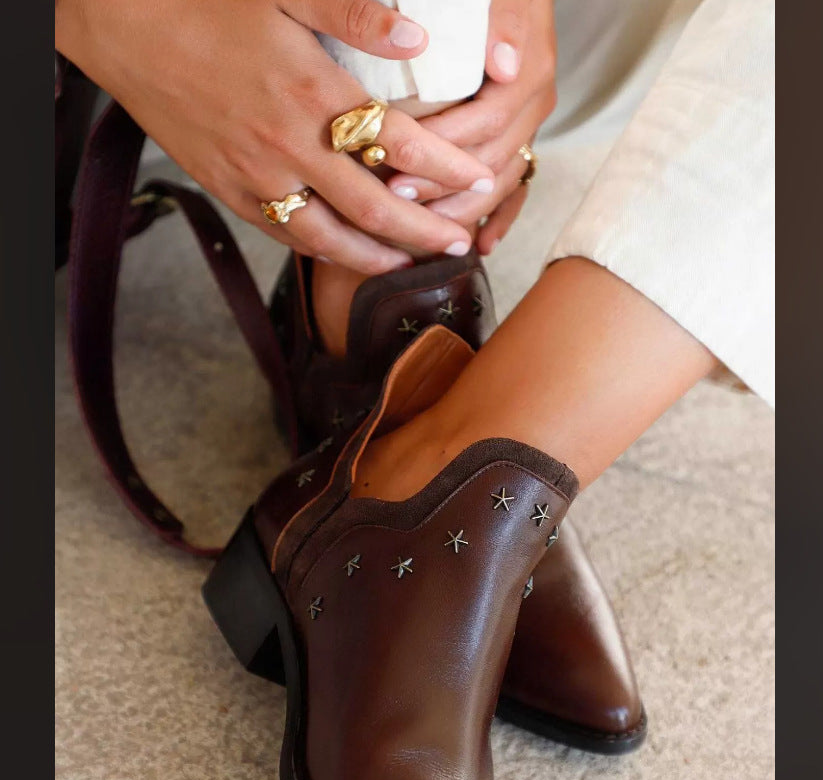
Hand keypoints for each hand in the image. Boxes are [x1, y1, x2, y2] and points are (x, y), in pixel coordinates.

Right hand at [55, 0, 495, 272]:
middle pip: (373, 209)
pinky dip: (324, 251)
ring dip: (377, 257)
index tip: (477, 183)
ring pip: (331, 239)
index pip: (398, 145)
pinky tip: (348, 253)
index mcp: (310, 94)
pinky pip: (286, 235)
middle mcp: (287, 148)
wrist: (122, 28)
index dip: (446, 170)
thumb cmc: (204, 3)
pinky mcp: (230, 193)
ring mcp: (256, 179)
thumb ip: (355, 13)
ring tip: (410, 264)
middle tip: (458, 244)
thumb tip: (418, 40)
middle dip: (424, 232)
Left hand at [387, 0, 556, 252]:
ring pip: (501, 184)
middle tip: (395, 200)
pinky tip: (481, 245)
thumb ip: (499, 25)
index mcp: (529, 73)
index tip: (398, 165)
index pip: (485, 126)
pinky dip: (500, 220)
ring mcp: (530, 128)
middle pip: (491, 162)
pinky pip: (517, 189)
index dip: (442, 151)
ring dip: (462, 211)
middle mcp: (534, 105)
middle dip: (441, 187)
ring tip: (423, 231)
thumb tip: (505, 65)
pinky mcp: (522, 142)